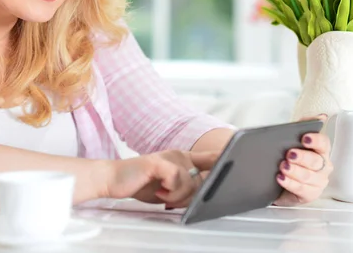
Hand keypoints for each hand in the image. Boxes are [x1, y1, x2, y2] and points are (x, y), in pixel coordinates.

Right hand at [100, 150, 218, 207]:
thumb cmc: (139, 183)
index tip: (240, 160)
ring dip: (177, 196)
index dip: (225, 159)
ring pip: (191, 183)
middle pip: (202, 180)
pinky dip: (170, 190)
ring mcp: (170, 157)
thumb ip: (185, 189)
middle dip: (190, 196)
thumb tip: (202, 196)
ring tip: (161, 192)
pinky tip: (158, 189)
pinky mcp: (159, 162)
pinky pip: (177, 180)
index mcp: (182, 158)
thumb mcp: (167, 187)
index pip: (210, 157)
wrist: (113, 179)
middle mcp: (179, 154)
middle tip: (170, 198)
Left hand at [273, 124, 332, 205]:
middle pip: (316, 161)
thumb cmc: (290, 158)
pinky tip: (281, 178)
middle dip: (302, 157)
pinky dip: (290, 183)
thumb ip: (304, 125)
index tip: (304, 138)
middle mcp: (323, 166)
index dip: (315, 140)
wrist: (278, 181)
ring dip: (295, 171)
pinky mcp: (310, 194)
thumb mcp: (293, 139)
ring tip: (283, 166)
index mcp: (321, 151)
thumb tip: (320, 116)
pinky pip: (302, 190)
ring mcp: (318, 181)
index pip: (324, 143)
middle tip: (289, 154)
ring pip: (308, 176)